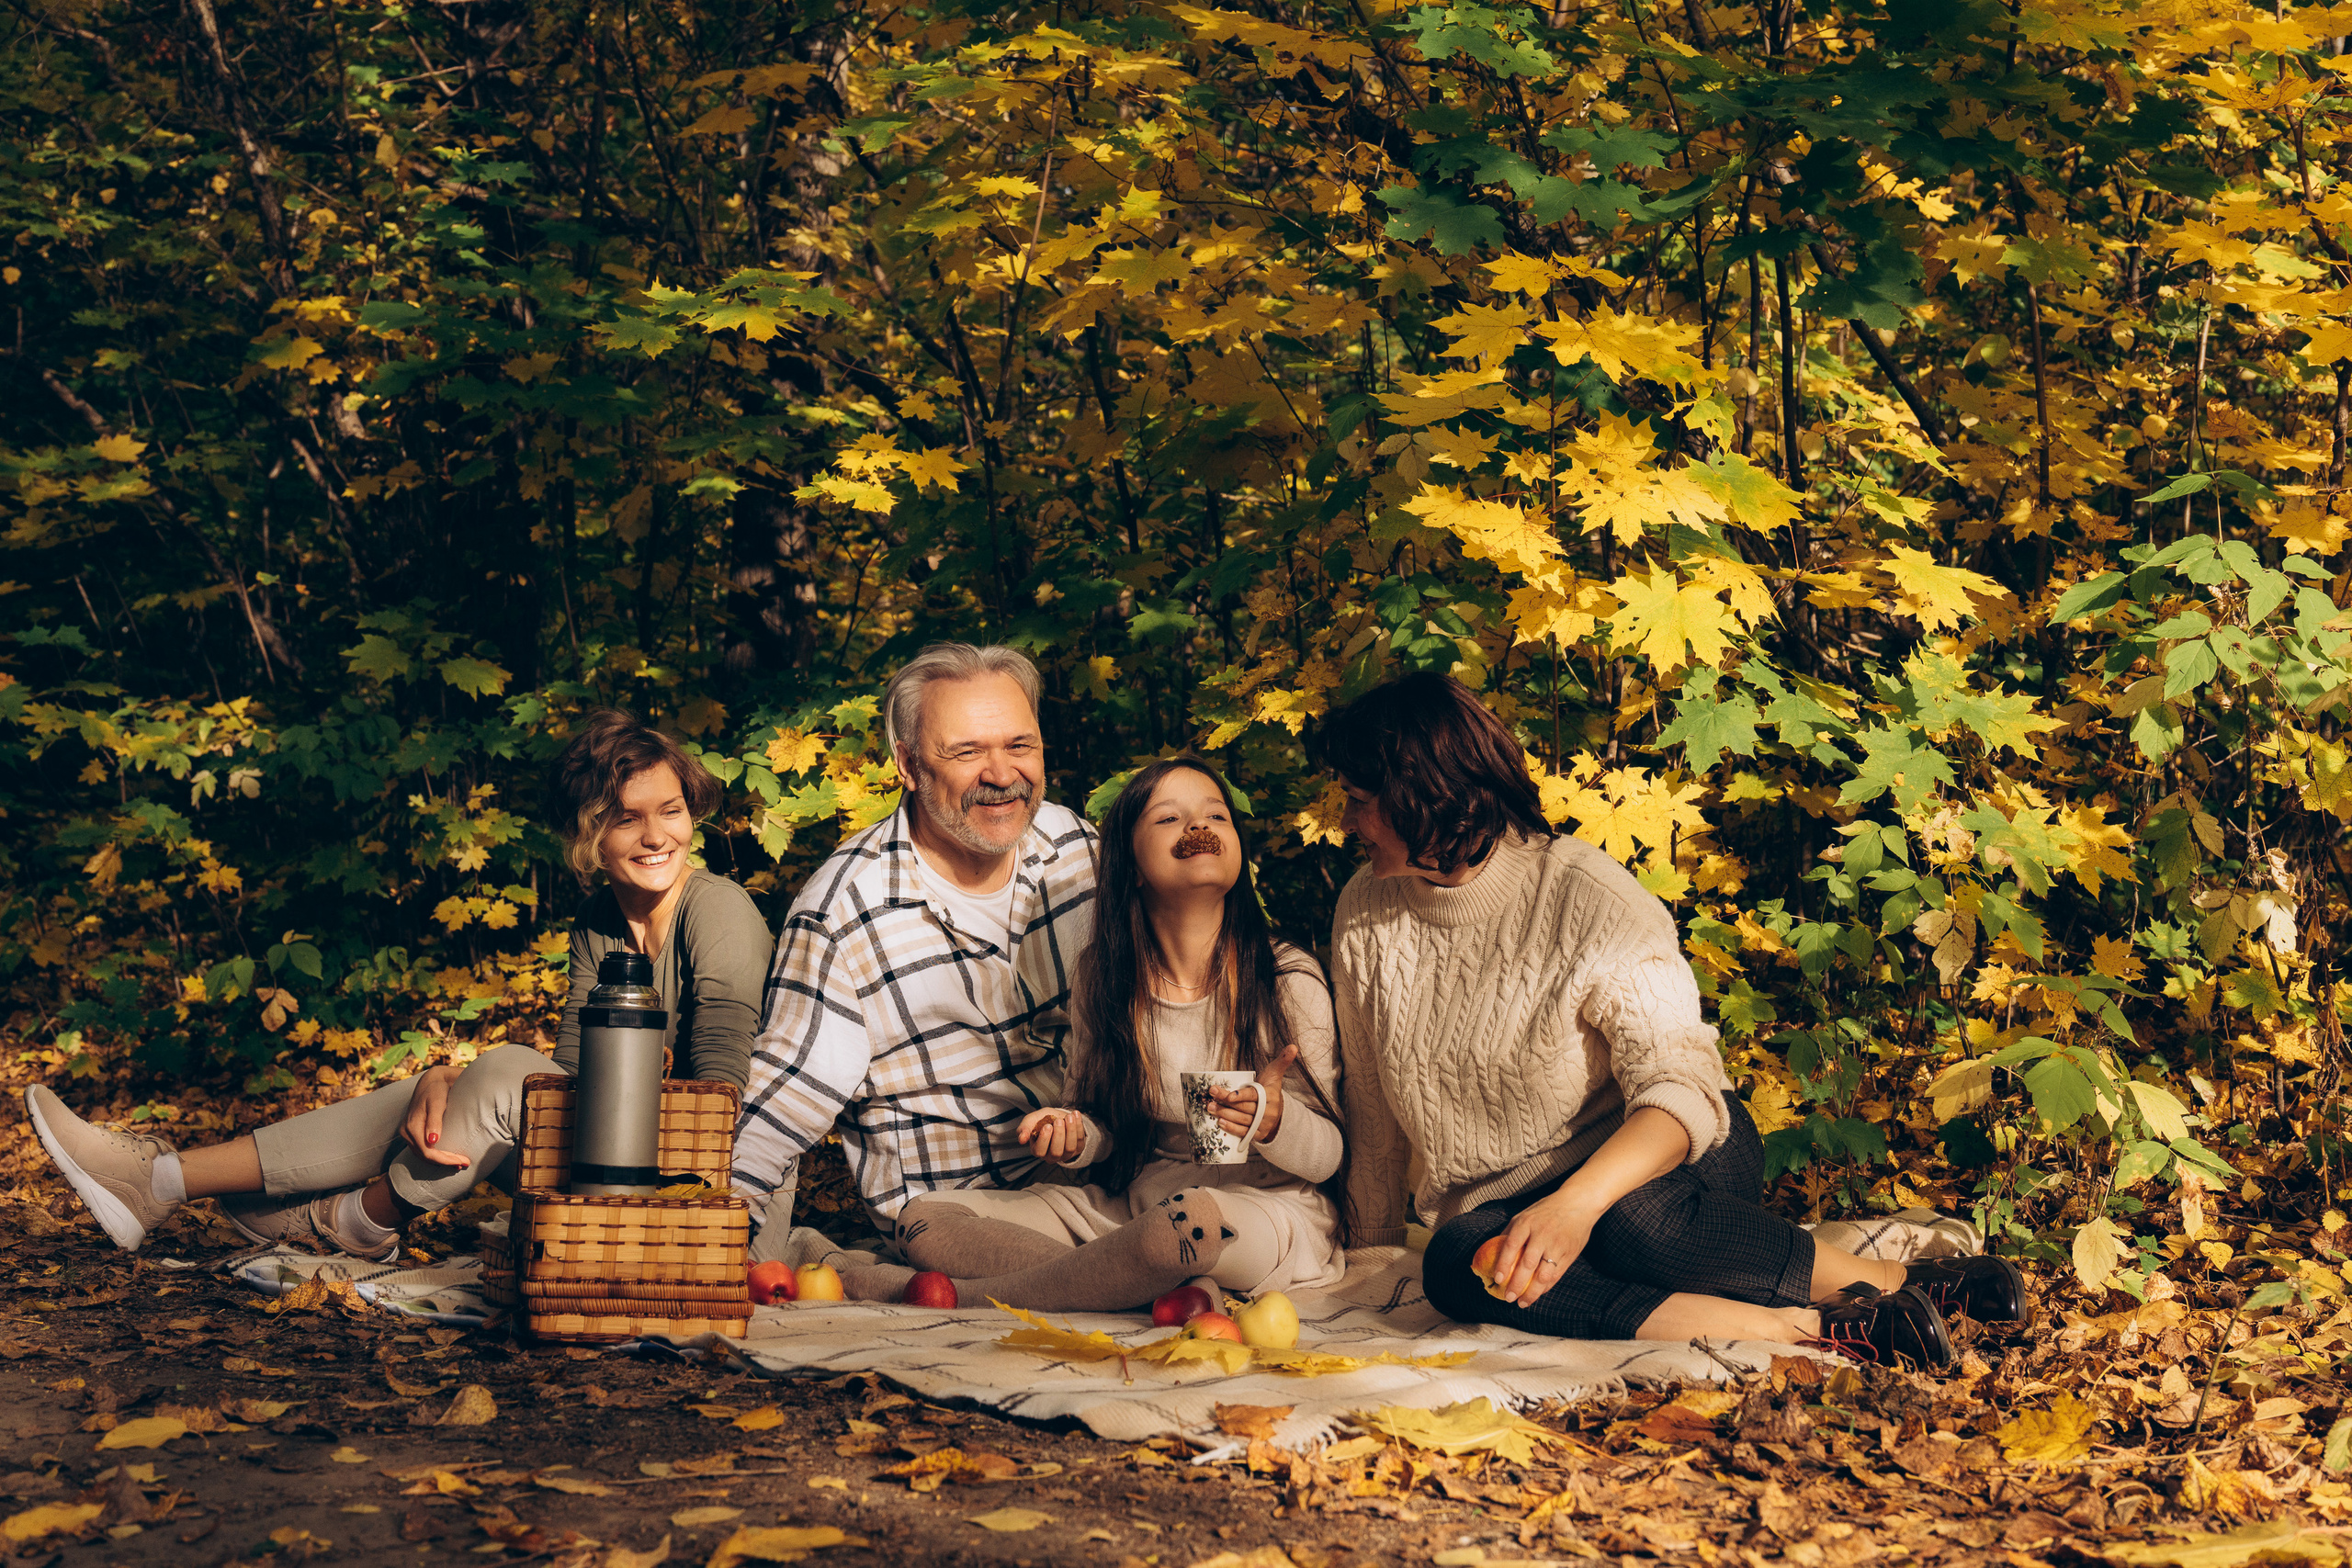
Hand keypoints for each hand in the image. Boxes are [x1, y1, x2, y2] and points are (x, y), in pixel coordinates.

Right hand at [398, 1064, 472, 1167]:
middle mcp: (406, 1132)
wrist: (430, 1082)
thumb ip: (434, 1120)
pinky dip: (435, 1156)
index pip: (428, 1152)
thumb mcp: (437, 1102)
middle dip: (445, 1162)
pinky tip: (447, 1157)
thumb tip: (433, 1140)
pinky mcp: (411, 1133)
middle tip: (465, 1164)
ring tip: (459, 1163)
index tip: (462, 1161)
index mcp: (411, 1126)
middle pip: (425, 1156)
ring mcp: (407, 1134)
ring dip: (440, 1161)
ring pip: (423, 1155)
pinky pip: (422, 1150)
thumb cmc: (436, 1090)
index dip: (445, 1160)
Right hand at [1017, 1108, 1086, 1164]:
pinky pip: (1080, 1140)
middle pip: (1056, 1152)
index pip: (1040, 1151)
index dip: (1044, 1139)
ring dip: (1070, 1131)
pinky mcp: (1078, 1148)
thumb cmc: (1042, 1120)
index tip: (1047, 1125)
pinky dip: (1079, 1126)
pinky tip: (1075, 1115)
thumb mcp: (1031, 1121)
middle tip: (1058, 1121)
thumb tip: (1021, 1139)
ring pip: (1070, 1147)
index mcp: (1038, 1150)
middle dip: (1059, 1135)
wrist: (1058, 1117)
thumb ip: (1024, 1129)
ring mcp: (1066, 1154)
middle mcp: (1052, 1156)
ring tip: (1069, 1117)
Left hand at [1209, 1044, 1298, 1144]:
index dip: (1240, 1096)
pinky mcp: (1258, 1134)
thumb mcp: (1275, 1074)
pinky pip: (1244, 1132)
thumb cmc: (1270, 1090)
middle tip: (1210, 1098)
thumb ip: (1282, 1060)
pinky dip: (1232, 1128)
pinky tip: (1221, 1123)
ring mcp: (1263, 1124)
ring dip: (1225, 1114)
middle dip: (1225, 1102)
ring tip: (1211, 1108)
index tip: (1228, 1095)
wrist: (1278, 1113)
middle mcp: (1267, 1111)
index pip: (1253, 1095)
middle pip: (1244, 1107)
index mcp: (1270, 1096)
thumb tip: (1293, 1046)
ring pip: (1242, 1120)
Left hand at [1486, 1191, 1597, 1307]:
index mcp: (1527, 1223)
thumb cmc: (1547, 1210)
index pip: (1511, 1246)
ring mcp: (1557, 1245)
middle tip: (1508, 1298)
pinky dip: (1545, 1287)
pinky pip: (1556, 1275)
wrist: (1579, 1203)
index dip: (1503, 1265)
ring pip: (1544, 1275)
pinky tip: (1537, 1294)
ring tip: (1522, 1302)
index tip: (1497, 1280)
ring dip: (1532, 1292)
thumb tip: (1494, 1250)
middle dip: (1516, 1285)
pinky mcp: (1570, 1254)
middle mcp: (1542, 1234)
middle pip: (1527, 1265)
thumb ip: (1511, 1231)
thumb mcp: (1525, 1214)